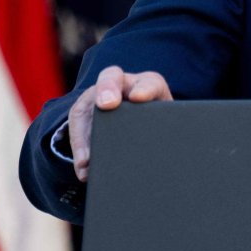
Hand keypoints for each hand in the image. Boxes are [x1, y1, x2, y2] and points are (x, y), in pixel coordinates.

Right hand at [67, 65, 172, 181]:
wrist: (145, 126)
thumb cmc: (160, 124)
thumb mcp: (167, 123)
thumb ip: (169, 127)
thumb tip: (174, 150)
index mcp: (148, 85)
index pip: (149, 82)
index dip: (145, 89)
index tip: (139, 98)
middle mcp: (122, 85)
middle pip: (110, 80)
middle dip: (107, 90)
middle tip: (107, 104)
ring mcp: (99, 97)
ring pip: (87, 108)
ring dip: (85, 133)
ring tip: (88, 159)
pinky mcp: (84, 115)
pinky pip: (76, 129)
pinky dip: (79, 150)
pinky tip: (84, 169)